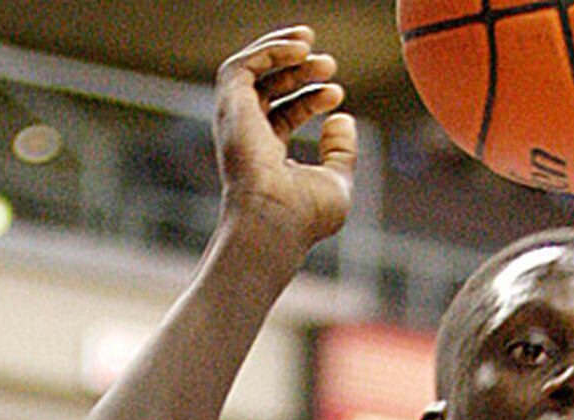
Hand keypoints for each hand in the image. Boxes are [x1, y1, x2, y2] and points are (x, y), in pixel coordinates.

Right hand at [212, 26, 356, 251]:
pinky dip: (268, 51)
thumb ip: (341, 150)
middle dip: (297, 70)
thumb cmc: (304, 215)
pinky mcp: (230, 108)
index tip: (338, 93)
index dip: (311, 99)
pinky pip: (241, 66)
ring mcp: (235, 123)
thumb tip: (343, 118)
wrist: (276, 222)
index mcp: (266, 155)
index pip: (284, 115)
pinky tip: (298, 50)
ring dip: (280, 52)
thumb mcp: (336, 179)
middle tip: (329, 63)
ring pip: (250, 72)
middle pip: (268, 90)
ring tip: (310, 41)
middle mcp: (246, 137)